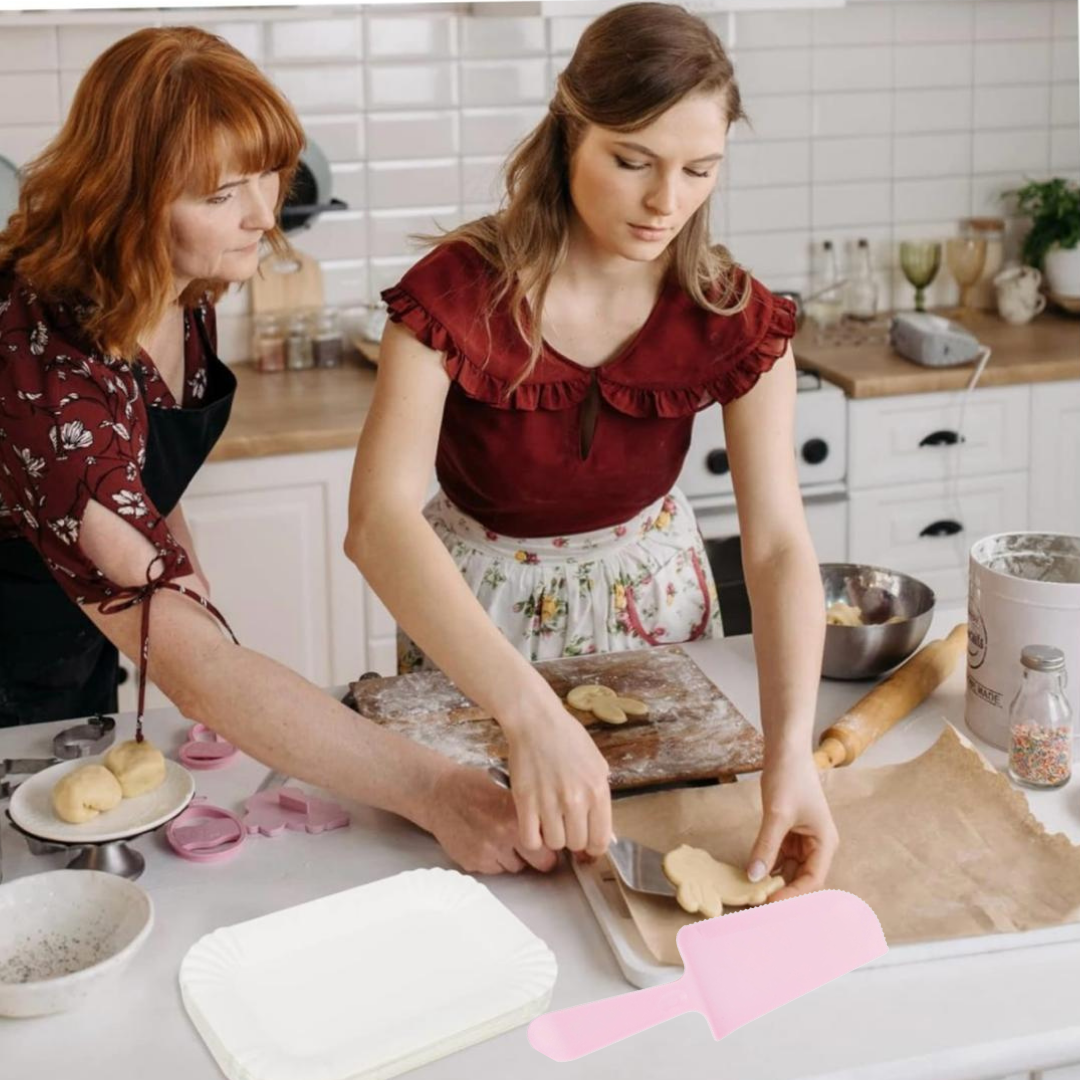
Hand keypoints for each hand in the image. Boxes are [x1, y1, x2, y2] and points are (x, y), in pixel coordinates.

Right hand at [426, 763, 558, 874]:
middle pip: (542, 863)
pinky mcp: (474, 863)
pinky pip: (495, 870)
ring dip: (515, 857)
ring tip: (501, 837)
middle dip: (541, 857)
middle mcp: (505, 835)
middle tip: (535, 847)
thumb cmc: (474, 787)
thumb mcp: (509, 788)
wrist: (440, 794)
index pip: (552, 842)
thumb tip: (555, 825)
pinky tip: (485, 840)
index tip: (552, 840)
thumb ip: (531, 809)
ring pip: (517, 868)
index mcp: (517, 813)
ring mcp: (488, 852)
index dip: (554, 841)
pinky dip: (494, 860)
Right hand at [502, 703, 612, 857]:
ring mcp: (550, 801)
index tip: (586, 844)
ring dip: (551, 838)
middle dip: (571, 839)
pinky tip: (533, 825)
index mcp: (598, 790)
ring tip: (548, 822)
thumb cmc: (567, 738)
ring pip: (554, 844)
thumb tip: (600, 826)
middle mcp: (576, 799)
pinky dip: (532, 837)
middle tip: (565, 826)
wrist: (536, 721)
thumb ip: (600, 795)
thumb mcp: (597, 764)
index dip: (592, 847)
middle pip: (576, 844)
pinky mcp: (525, 801)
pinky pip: (530, 839)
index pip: (600, 840)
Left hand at [746, 750, 838, 901]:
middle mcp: (817, 845)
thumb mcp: (777, 814)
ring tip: (751, 893)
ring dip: (772, 880)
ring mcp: (802, 840)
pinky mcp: (788, 833)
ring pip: (788, 869)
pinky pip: (779, 856)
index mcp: (825, 843)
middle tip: (757, 905)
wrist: (785, 749)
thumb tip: (754, 877)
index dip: (792, 896)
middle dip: (781, 891)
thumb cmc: (789, 777)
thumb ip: (766, 847)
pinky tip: (750, 872)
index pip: (812, 881)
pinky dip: (766, 864)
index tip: (768, 904)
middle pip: (801, 879)